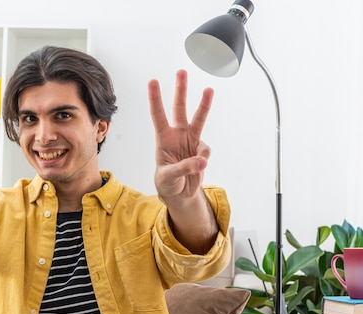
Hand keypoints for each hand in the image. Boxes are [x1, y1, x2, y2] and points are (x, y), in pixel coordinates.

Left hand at [148, 69, 213, 202]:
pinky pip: (205, 150)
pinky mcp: (201, 150)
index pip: (158, 115)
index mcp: (163, 138)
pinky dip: (204, 158)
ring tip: (208, 90)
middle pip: (179, 108)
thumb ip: (183, 168)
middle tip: (181, 72)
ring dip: (204, 105)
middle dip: (180, 90)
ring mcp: (190, 140)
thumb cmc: (167, 182)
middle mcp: (177, 135)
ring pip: (198, 119)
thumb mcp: (168, 177)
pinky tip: (198, 166)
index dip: (155, 99)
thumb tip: (201, 160)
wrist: (180, 192)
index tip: (153, 81)